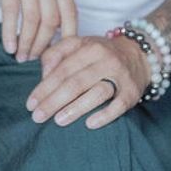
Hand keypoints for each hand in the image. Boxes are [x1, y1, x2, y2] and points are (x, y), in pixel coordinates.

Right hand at [0, 0, 76, 61]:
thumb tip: (53, 22)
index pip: (71, 13)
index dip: (68, 38)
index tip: (60, 55)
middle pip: (52, 21)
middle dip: (43, 46)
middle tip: (34, 60)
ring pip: (34, 19)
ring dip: (27, 43)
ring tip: (20, 57)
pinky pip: (12, 12)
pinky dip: (11, 32)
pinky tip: (7, 45)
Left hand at [25, 33, 149, 129]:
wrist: (140, 54)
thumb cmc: (101, 53)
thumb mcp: (79, 45)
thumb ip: (57, 54)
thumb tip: (42, 76)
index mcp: (89, 47)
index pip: (62, 70)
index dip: (44, 88)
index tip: (30, 104)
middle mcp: (105, 60)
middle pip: (75, 82)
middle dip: (53, 101)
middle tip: (38, 117)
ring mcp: (120, 76)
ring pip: (97, 93)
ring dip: (76, 108)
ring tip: (58, 121)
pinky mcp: (132, 92)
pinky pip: (119, 105)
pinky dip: (105, 115)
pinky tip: (90, 124)